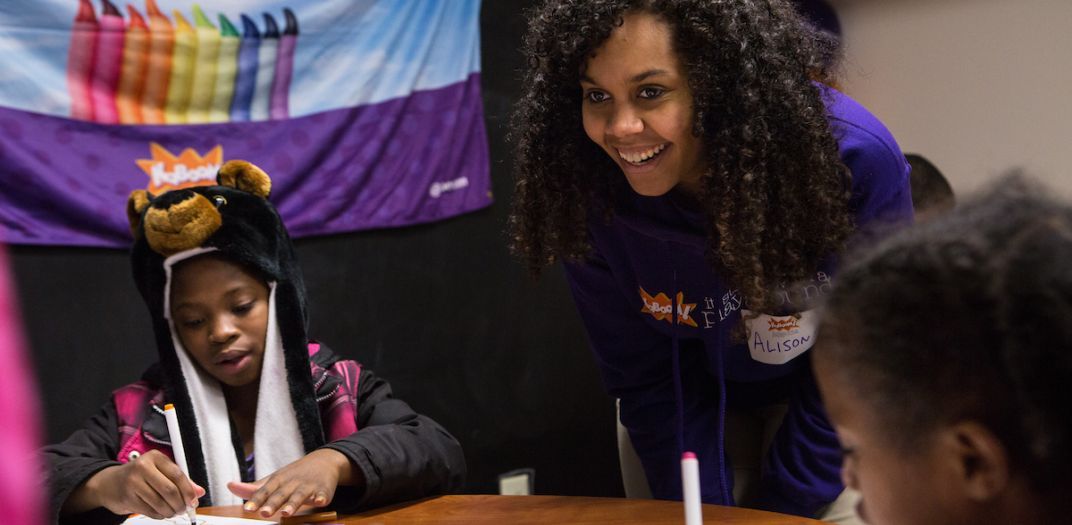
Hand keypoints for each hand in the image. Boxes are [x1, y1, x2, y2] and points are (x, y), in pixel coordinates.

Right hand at [78, 450, 204, 518]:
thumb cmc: (140, 476)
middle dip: (180, 503)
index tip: (194, 500)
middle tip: (184, 509)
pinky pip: (150, 511)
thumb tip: (199, 492)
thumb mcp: (161, 471)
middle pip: (169, 490)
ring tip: (173, 512)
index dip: (188, 490)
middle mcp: (143, 467)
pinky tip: (162, 512)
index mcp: (155, 457)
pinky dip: (160, 515)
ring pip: (160, 502)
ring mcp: (133, 483)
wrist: (110, 483)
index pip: (178, 474)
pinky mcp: (127, 498)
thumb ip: (181, 481)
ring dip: (171, 511)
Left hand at [228, 448, 352, 517]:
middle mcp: (292, 482)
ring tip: (286, 513)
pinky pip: (323, 494)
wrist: (325, 461)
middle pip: (281, 494)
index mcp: (279, 480)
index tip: (248, 509)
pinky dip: (322, 497)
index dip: (256, 500)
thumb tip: (230, 486)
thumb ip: (254, 488)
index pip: (265, 491)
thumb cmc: (294, 474)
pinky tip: (320, 501)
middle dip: (273, 503)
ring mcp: (309, 485)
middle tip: (264, 513)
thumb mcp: (275, 479)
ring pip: (300, 496)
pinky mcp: (324, 489)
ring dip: (293, 504)